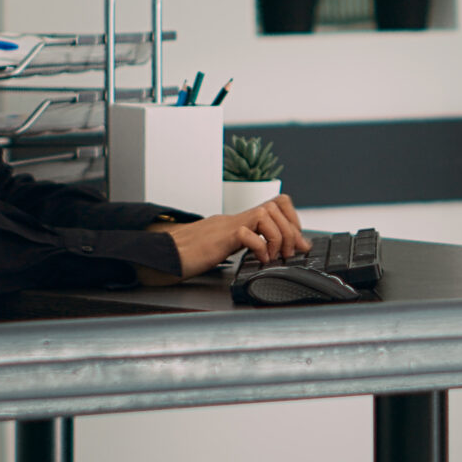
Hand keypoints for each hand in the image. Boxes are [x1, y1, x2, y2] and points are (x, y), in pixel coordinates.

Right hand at [163, 195, 309, 277]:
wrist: (165, 256)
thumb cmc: (192, 256)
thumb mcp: (226, 248)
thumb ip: (248, 244)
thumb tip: (275, 251)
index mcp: (239, 220)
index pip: (276, 203)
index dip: (292, 219)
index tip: (296, 240)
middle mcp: (236, 218)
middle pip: (276, 206)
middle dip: (291, 230)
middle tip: (289, 252)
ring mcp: (228, 225)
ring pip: (266, 215)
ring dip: (278, 237)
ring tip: (274, 255)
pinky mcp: (220, 237)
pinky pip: (248, 234)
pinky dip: (261, 248)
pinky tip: (259, 259)